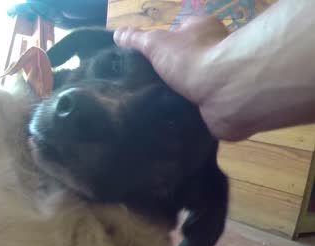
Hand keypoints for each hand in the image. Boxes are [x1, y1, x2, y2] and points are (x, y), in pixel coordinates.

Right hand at [114, 16, 232, 138]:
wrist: (226, 91)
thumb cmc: (192, 57)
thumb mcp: (155, 44)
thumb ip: (136, 39)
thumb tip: (117, 33)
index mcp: (204, 28)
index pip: (181, 30)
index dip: (163, 42)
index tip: (145, 58)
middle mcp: (217, 49)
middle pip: (187, 58)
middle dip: (169, 71)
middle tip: (145, 83)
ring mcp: (221, 76)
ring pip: (193, 84)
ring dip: (177, 93)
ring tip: (151, 103)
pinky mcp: (222, 101)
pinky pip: (199, 106)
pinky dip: (186, 112)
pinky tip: (169, 118)